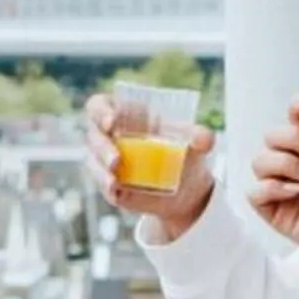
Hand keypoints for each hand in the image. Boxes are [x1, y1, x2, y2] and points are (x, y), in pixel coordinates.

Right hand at [85, 91, 217, 240]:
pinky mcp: (110, 185)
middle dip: (102, 147)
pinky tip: (117, 192)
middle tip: (116, 160)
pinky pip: (102, 185)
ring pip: (93, 162)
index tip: (113, 120)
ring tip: (115, 181)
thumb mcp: (194, 143)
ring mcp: (106, 162)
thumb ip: (200, 136)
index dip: (101, 111)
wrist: (186, 189)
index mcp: (124, 115)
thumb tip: (205, 139)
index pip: (99, 106)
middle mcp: (110, 137)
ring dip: (101, 171)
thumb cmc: (184, 153)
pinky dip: (107, 188)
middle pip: (93, 136)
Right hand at [245, 99, 298, 291]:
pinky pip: (255, 192)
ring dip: (286, 164)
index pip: (295, 119)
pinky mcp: (277, 212)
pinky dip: (273, 187)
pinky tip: (298, 192)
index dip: (296, 109)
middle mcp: (297, 163)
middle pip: (272, 136)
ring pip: (260, 161)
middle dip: (294, 139)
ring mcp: (285, 188)